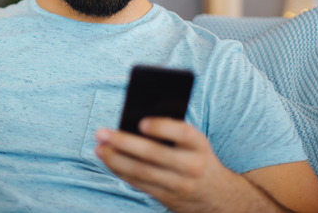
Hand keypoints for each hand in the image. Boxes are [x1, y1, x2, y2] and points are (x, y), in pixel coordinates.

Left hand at [94, 117, 255, 212]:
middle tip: (101, 133)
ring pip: (141, 172)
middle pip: (153, 154)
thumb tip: (133, 119)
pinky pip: (139, 184)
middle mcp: (191, 166)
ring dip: (115, 159)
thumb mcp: (194, 143)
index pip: (182, 133)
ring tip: (98, 148)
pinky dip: (120, 171)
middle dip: (123, 142)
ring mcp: (179, 185)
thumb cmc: (197, 157)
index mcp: (200, 145)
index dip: (162, 127)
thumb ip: (171, 131)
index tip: (140, 122)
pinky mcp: (167, 198)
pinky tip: (108, 160)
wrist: (219, 197)